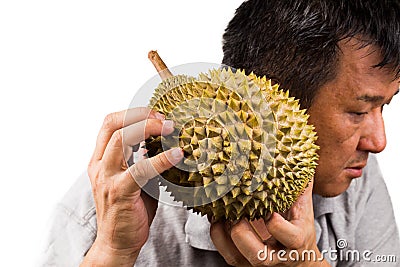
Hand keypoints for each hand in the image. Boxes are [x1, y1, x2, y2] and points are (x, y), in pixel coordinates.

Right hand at [81, 107, 182, 265]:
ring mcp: (107, 178)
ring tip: (171, 129)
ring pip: (122, 139)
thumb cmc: (128, 209)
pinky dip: (160, 159)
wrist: (117, 243)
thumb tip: (163, 143)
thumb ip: (141, 160)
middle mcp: (100, 165)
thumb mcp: (132, 179)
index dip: (134, 112)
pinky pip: (140, 169)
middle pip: (113, 123)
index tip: (157, 114)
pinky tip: (177, 156)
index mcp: (101, 159)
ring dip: (149, 128)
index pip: (111, 123)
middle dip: (140, 114)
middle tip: (165, 118)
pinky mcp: (120, 192)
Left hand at [210, 178, 329, 265]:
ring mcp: (257, 261)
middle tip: (236, 209)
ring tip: (221, 209)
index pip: (289, 237)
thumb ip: (301, 187)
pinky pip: (224, 252)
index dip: (275, 222)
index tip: (268, 208)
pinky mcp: (242, 262)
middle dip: (243, 230)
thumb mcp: (304, 210)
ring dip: (225, 231)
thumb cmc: (299, 229)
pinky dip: (216, 233)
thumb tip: (301, 158)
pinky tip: (216, 216)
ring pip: (236, 256)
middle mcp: (276, 257)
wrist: (298, 259)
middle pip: (259, 254)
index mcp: (296, 241)